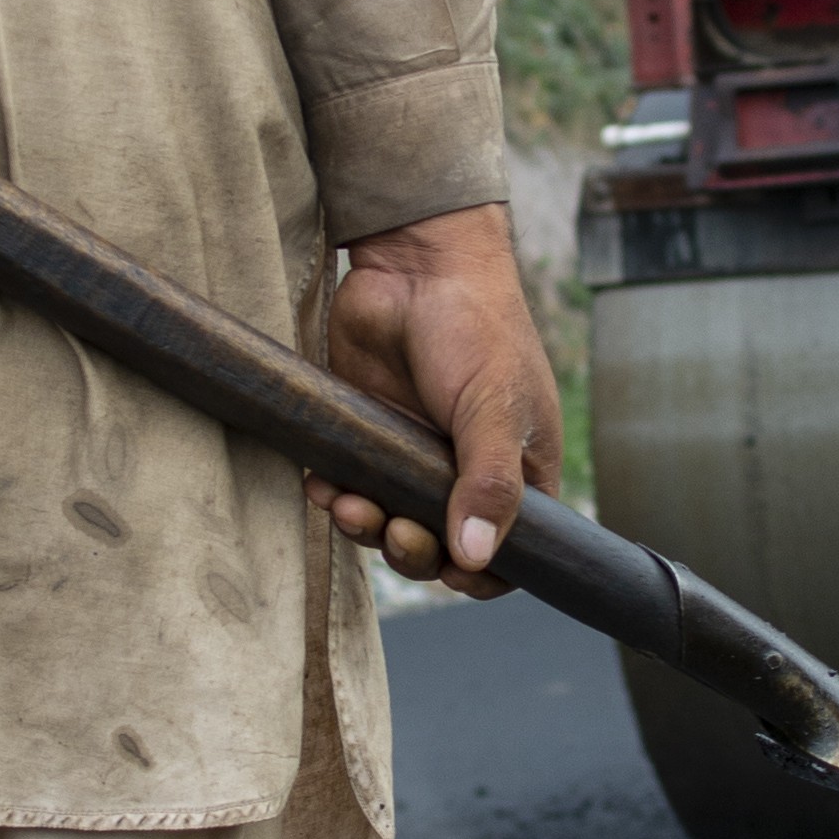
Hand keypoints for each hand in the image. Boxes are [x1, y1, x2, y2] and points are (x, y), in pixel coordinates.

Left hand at [317, 207, 562, 594]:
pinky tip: (321, 484)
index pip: (508, 553)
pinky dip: (334, 496)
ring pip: (388, 523)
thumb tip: (476, 557)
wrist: (414, 263)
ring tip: (348, 505)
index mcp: (517, 473)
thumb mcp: (495, 406)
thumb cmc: (477, 327)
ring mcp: (413, 456)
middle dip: (412, 552)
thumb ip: (488, 483)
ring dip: (366, 527)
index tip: (451, 570)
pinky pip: (349, 487)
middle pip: (439, 550)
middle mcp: (464, 473)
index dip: (479, 575)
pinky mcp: (368, 436)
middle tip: (394, 530)